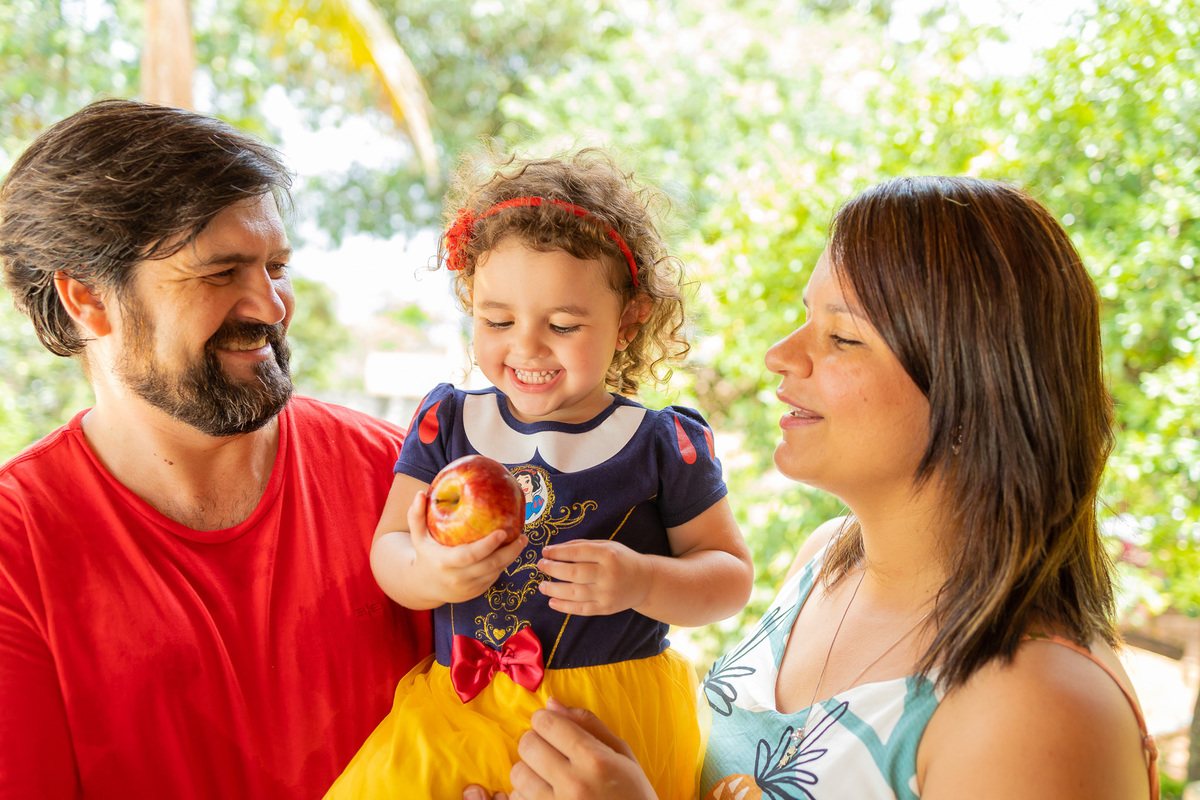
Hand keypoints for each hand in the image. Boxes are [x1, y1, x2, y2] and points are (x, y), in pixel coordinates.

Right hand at [407, 489, 525, 603]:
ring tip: (521, 540)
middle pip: (489, 566)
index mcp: (444, 563)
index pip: (470, 555)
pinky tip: (511, 549)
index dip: (488, 545)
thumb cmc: (425, 554)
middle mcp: (458, 578)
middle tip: (522, 536)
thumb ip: (416, 516)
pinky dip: (504, 564)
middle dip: (509, 552)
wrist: (424, 586)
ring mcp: (469, 587)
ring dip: (511, 557)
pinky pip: (495, 577)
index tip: (502, 532)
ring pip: (496, 572)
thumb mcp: (417, 536)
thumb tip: (419, 494)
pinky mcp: (477, 591)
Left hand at [506, 698, 655, 799]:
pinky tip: (544, 793)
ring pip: (518, 773)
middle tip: (548, 748)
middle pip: (528, 745)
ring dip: (528, 768)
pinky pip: (518, 799)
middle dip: (535, 740)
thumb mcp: (622, 754)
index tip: (549, 725)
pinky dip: (525, 793)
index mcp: (595, 760)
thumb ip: (588, 724)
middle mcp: (573, 784)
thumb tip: (551, 703)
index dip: (544, 719)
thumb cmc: (633, 794)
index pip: (548, 723)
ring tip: (545, 773)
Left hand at [537, 540, 650, 615]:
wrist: (645, 582)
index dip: (557, 552)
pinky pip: (581, 609)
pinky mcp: (605, 609)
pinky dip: (564, 607)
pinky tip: (552, 602)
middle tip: (541, 566)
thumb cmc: (621, 560)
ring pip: (574, 593)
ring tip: (542, 586)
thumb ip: (581, 546)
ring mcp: (606, 594)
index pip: (577, 553)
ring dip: (554, 590)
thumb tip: (553, 550)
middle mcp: (607, 574)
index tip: (545, 552)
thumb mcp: (606, 545)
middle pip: (573, 573)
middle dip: (552, 569)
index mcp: (608, 554)